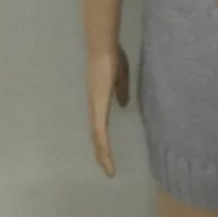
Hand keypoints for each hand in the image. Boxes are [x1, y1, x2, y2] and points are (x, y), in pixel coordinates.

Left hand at [86, 45, 129, 177]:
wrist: (103, 48)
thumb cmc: (112, 57)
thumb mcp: (120, 77)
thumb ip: (121, 91)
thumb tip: (123, 105)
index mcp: (98, 99)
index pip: (99, 124)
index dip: (102, 139)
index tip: (107, 153)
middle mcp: (94, 106)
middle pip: (96, 135)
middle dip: (101, 153)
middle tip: (108, 169)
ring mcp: (95, 107)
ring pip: (97, 137)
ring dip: (102, 154)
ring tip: (108, 168)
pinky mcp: (99, 106)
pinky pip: (100, 131)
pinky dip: (103, 145)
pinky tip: (106, 156)